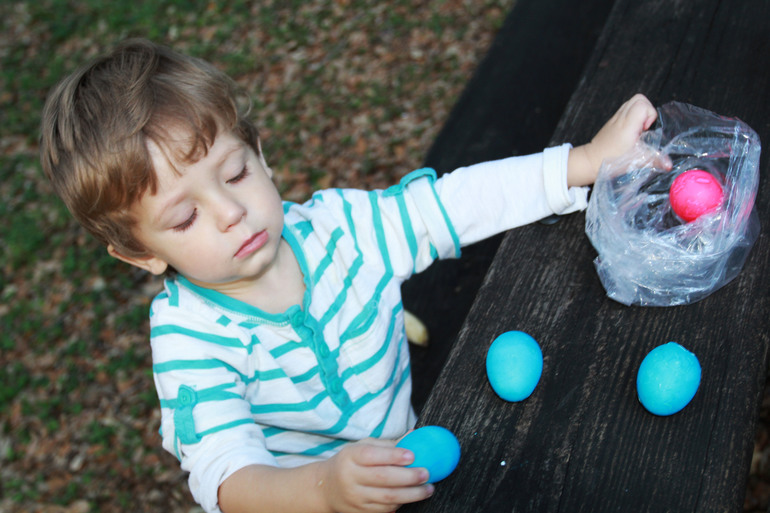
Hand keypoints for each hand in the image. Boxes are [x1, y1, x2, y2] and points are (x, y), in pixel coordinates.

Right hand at [317, 439, 433, 512]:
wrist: (327, 488)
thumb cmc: (351, 462)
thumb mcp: (363, 447)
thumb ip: (388, 444)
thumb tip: (415, 436)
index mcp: (350, 456)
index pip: (372, 455)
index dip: (393, 455)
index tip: (412, 455)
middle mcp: (350, 477)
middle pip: (382, 478)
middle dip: (408, 477)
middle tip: (426, 473)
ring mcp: (354, 497)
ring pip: (386, 497)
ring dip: (411, 494)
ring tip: (428, 488)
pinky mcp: (360, 512)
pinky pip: (384, 509)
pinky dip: (401, 503)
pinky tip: (412, 496)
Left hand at [568, 94, 662, 186]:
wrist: (591, 160)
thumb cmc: (611, 161)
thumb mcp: (636, 161)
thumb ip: (655, 160)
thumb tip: (669, 165)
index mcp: (627, 125)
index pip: (643, 105)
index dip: (650, 115)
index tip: (646, 130)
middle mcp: (621, 118)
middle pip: (639, 98)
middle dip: (647, 110)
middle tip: (645, 127)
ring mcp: (615, 118)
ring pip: (632, 102)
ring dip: (640, 112)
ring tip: (639, 129)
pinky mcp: (612, 120)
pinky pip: (626, 109)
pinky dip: (632, 115)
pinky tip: (631, 131)